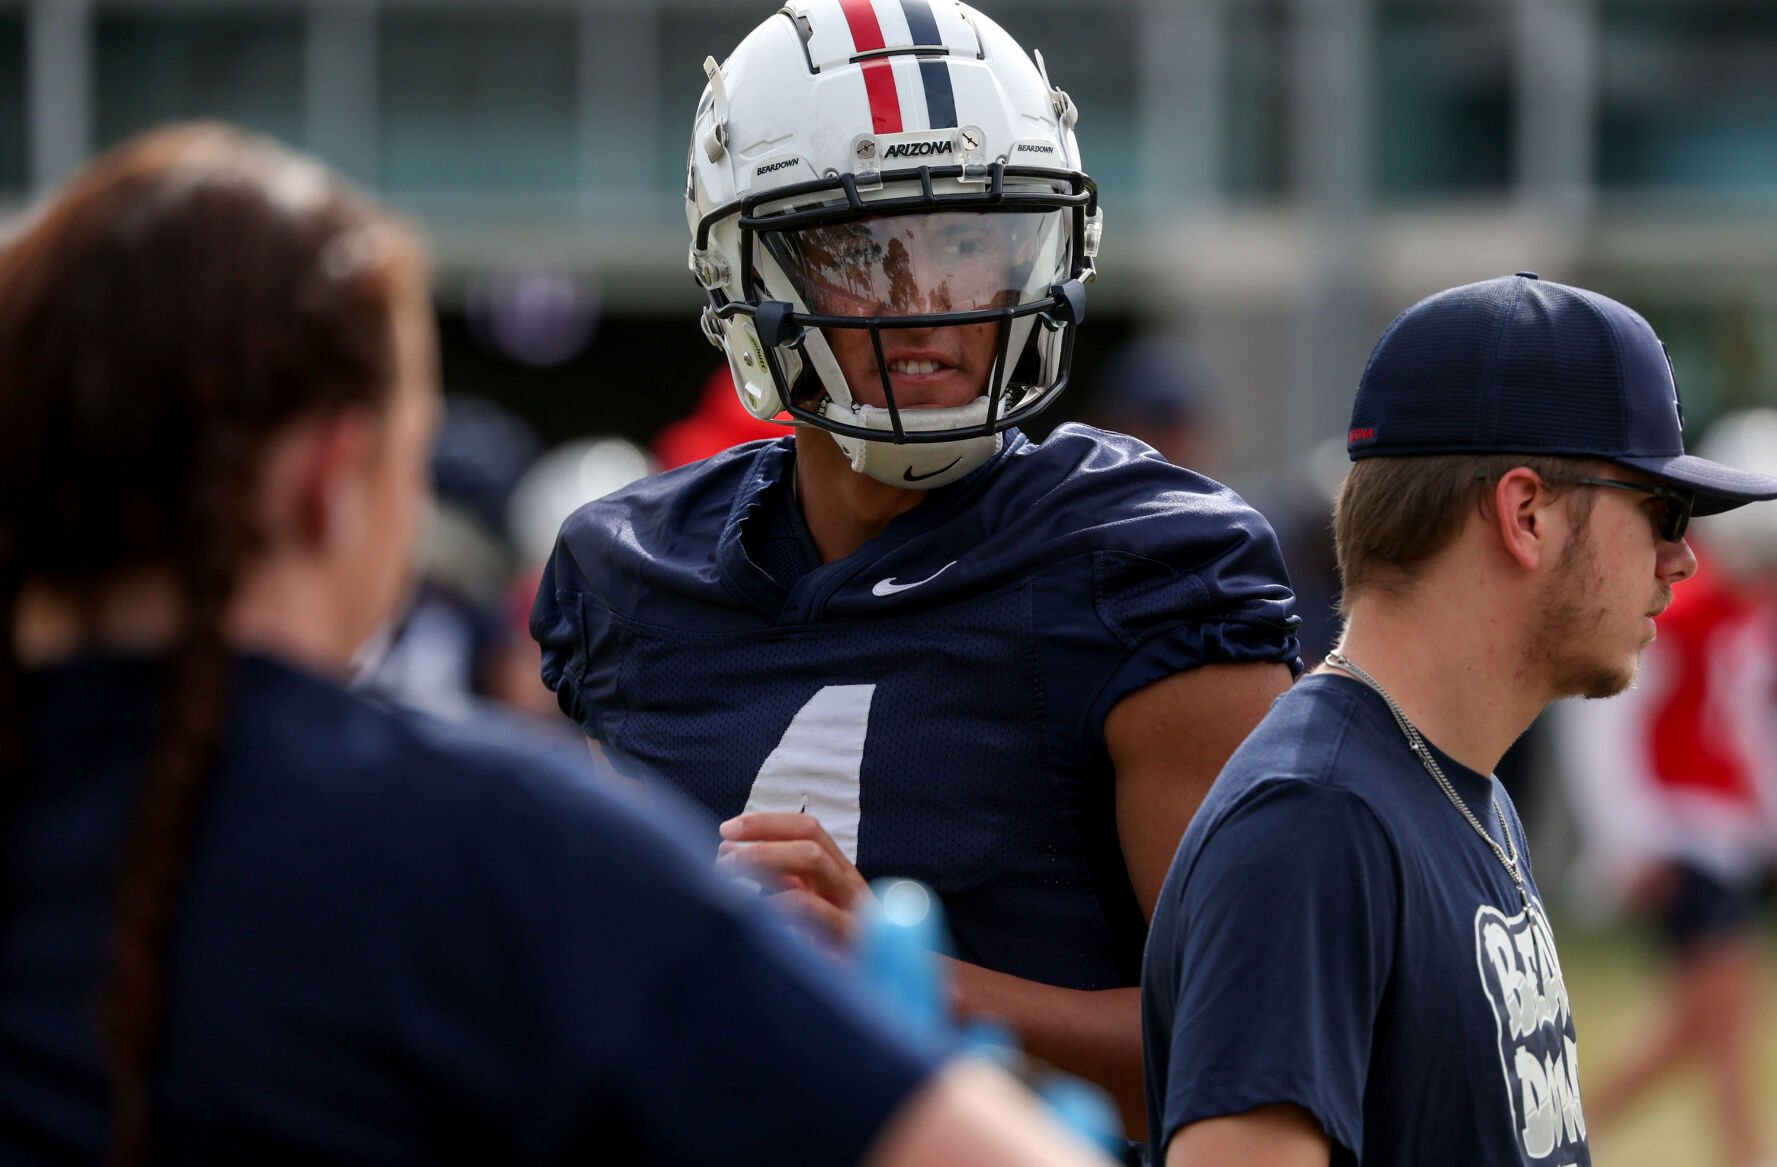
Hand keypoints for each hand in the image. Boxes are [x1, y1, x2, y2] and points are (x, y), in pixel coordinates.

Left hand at [717, 811, 874, 942]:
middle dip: (762, 840)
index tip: (727, 830)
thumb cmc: (838, 950)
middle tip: (723, 858)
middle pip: (810, 842)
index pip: (807, 830)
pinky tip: (754, 911)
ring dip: (766, 861)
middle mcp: (849, 887)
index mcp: (838, 875)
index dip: (766, 823)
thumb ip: (780, 879)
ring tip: (729, 875)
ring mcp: (853, 912)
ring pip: (814, 865)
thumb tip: (731, 853)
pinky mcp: (852, 941)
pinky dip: (780, 903)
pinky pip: (814, 911)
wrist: (881, 994)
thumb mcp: (810, 908)